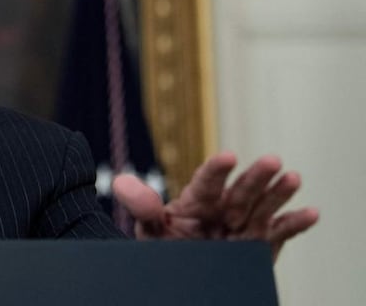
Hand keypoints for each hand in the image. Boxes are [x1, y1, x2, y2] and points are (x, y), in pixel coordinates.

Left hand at [112, 152, 318, 260]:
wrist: (182, 273)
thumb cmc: (166, 247)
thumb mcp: (149, 229)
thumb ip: (141, 206)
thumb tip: (118, 182)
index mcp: (196, 201)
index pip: (206, 183)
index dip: (216, 170)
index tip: (227, 157)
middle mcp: (223, 209)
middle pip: (240, 192)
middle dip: (255, 177)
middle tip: (272, 160)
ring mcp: (243, 226)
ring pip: (263, 207)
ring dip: (279, 193)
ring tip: (293, 177)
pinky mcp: (260, 244)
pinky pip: (279, 234)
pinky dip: (295, 224)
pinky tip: (311, 212)